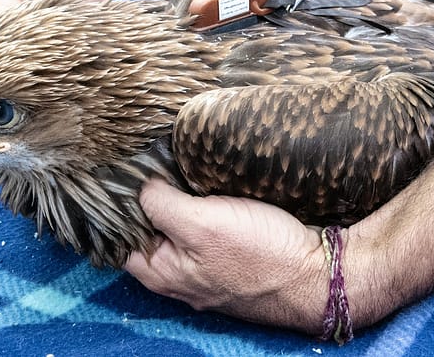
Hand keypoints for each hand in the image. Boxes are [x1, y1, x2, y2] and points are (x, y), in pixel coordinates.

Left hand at [124, 179, 329, 332]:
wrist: (317, 275)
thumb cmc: (261, 255)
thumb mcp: (202, 224)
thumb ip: (161, 205)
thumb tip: (138, 185)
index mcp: (160, 272)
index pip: (118, 235)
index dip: (116, 201)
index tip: (123, 167)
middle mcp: (178, 274)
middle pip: (147, 229)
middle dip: (147, 196)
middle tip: (152, 158)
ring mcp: (205, 266)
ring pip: (176, 226)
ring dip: (176, 198)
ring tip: (178, 163)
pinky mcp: (230, 255)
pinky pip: (204, 228)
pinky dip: (201, 205)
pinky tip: (207, 183)